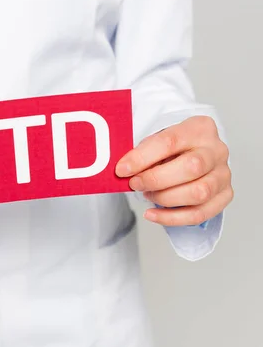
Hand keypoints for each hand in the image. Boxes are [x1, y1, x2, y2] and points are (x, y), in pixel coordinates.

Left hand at [116, 116, 232, 226]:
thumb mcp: (156, 141)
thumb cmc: (171, 149)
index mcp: (199, 128)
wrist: (192, 155)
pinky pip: (200, 214)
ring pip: (199, 193)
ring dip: (165, 198)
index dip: (142, 158)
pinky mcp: (224, 195)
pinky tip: (153, 214)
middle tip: (135, 183)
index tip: (122, 169)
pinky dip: (172, 218)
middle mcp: (216, 150)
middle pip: (191, 167)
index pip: (170, 141)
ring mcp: (223, 174)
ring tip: (147, 194)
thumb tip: (123, 169)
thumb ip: (142, 152)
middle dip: (156, 179)